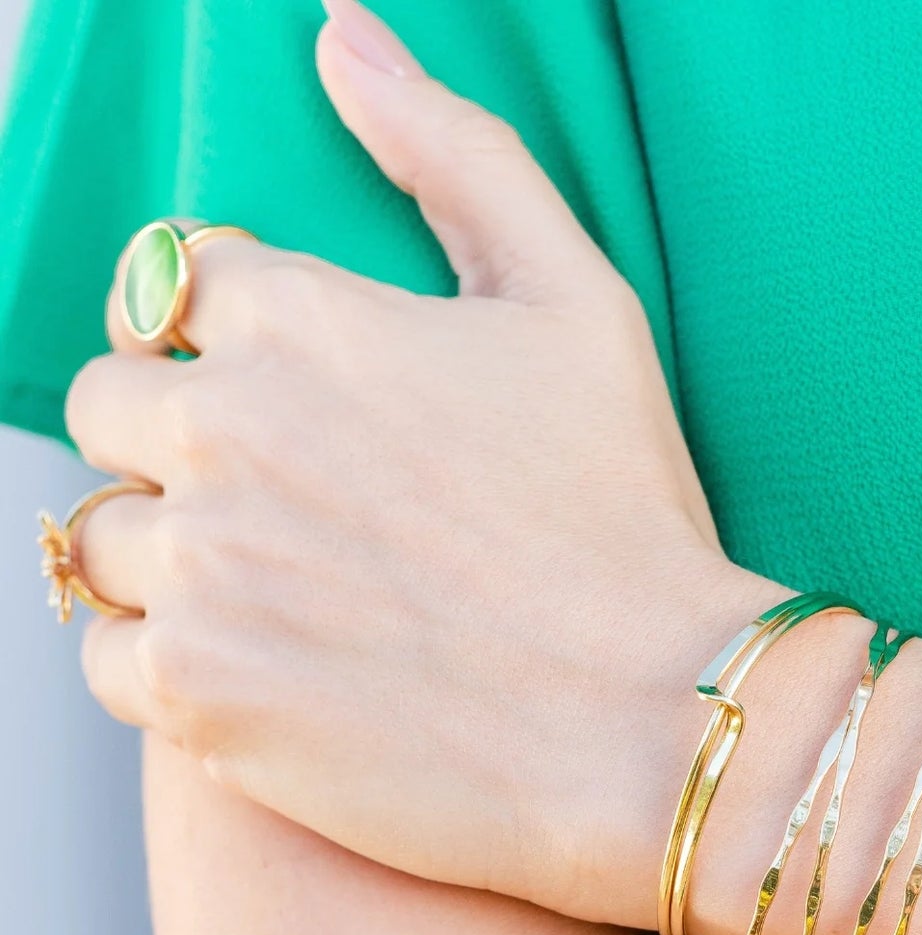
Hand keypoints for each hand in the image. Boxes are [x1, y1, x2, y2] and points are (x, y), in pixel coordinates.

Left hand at [64, 3, 776, 925]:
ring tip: (296, 601)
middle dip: (185, 448)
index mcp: (298, 313)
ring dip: (178, 562)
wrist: (656, 719)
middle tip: (300, 514)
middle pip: (113, 409)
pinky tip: (276, 672)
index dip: (236, 352)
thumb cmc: (627, 518)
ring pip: (105, 539)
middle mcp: (223, 425)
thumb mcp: (577, 304)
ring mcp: (201, 566)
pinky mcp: (198, 695)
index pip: (172, 291)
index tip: (311, 420)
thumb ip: (456, 155)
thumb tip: (341, 40)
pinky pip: (112, 662)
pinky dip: (172, 668)